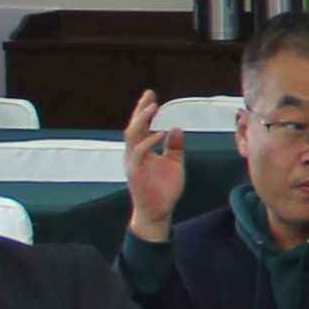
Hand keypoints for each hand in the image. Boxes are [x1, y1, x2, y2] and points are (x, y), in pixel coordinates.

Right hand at [121, 93, 187, 240]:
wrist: (158, 212)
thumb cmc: (164, 189)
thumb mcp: (174, 163)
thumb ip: (174, 147)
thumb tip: (176, 128)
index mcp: (142, 151)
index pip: (141, 127)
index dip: (144, 111)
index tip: (151, 95)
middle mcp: (134, 154)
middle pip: (133, 127)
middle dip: (141, 110)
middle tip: (150, 96)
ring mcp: (133, 162)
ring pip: (132, 136)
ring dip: (142, 121)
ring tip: (152, 107)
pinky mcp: (135, 172)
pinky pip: (139, 153)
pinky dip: (148, 141)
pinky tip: (160, 133)